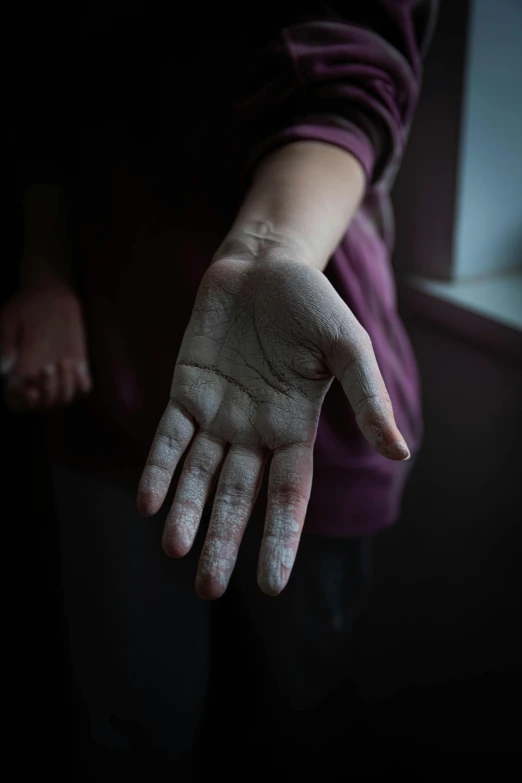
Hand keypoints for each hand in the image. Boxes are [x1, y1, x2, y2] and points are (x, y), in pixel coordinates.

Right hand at [0, 279, 91, 411]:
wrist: (51, 296)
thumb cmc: (26, 307)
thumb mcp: (10, 320)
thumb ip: (6, 342)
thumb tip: (6, 367)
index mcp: (17, 372)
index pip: (16, 402)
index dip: (22, 403)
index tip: (31, 392)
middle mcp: (38, 379)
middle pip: (44, 405)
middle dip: (48, 391)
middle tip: (49, 366)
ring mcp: (60, 375)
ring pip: (64, 399)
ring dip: (65, 386)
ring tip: (64, 361)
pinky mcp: (78, 367)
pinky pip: (84, 389)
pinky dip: (82, 384)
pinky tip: (78, 367)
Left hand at [137, 251, 409, 599]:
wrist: (264, 264)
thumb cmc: (311, 304)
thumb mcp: (347, 346)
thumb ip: (366, 397)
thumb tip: (400, 452)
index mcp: (294, 429)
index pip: (287, 496)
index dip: (279, 539)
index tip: (271, 586)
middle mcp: (253, 431)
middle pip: (236, 497)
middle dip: (222, 541)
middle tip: (209, 589)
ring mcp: (217, 413)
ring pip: (199, 475)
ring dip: (187, 512)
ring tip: (176, 551)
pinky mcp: (186, 390)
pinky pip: (170, 438)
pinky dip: (160, 469)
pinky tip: (150, 503)